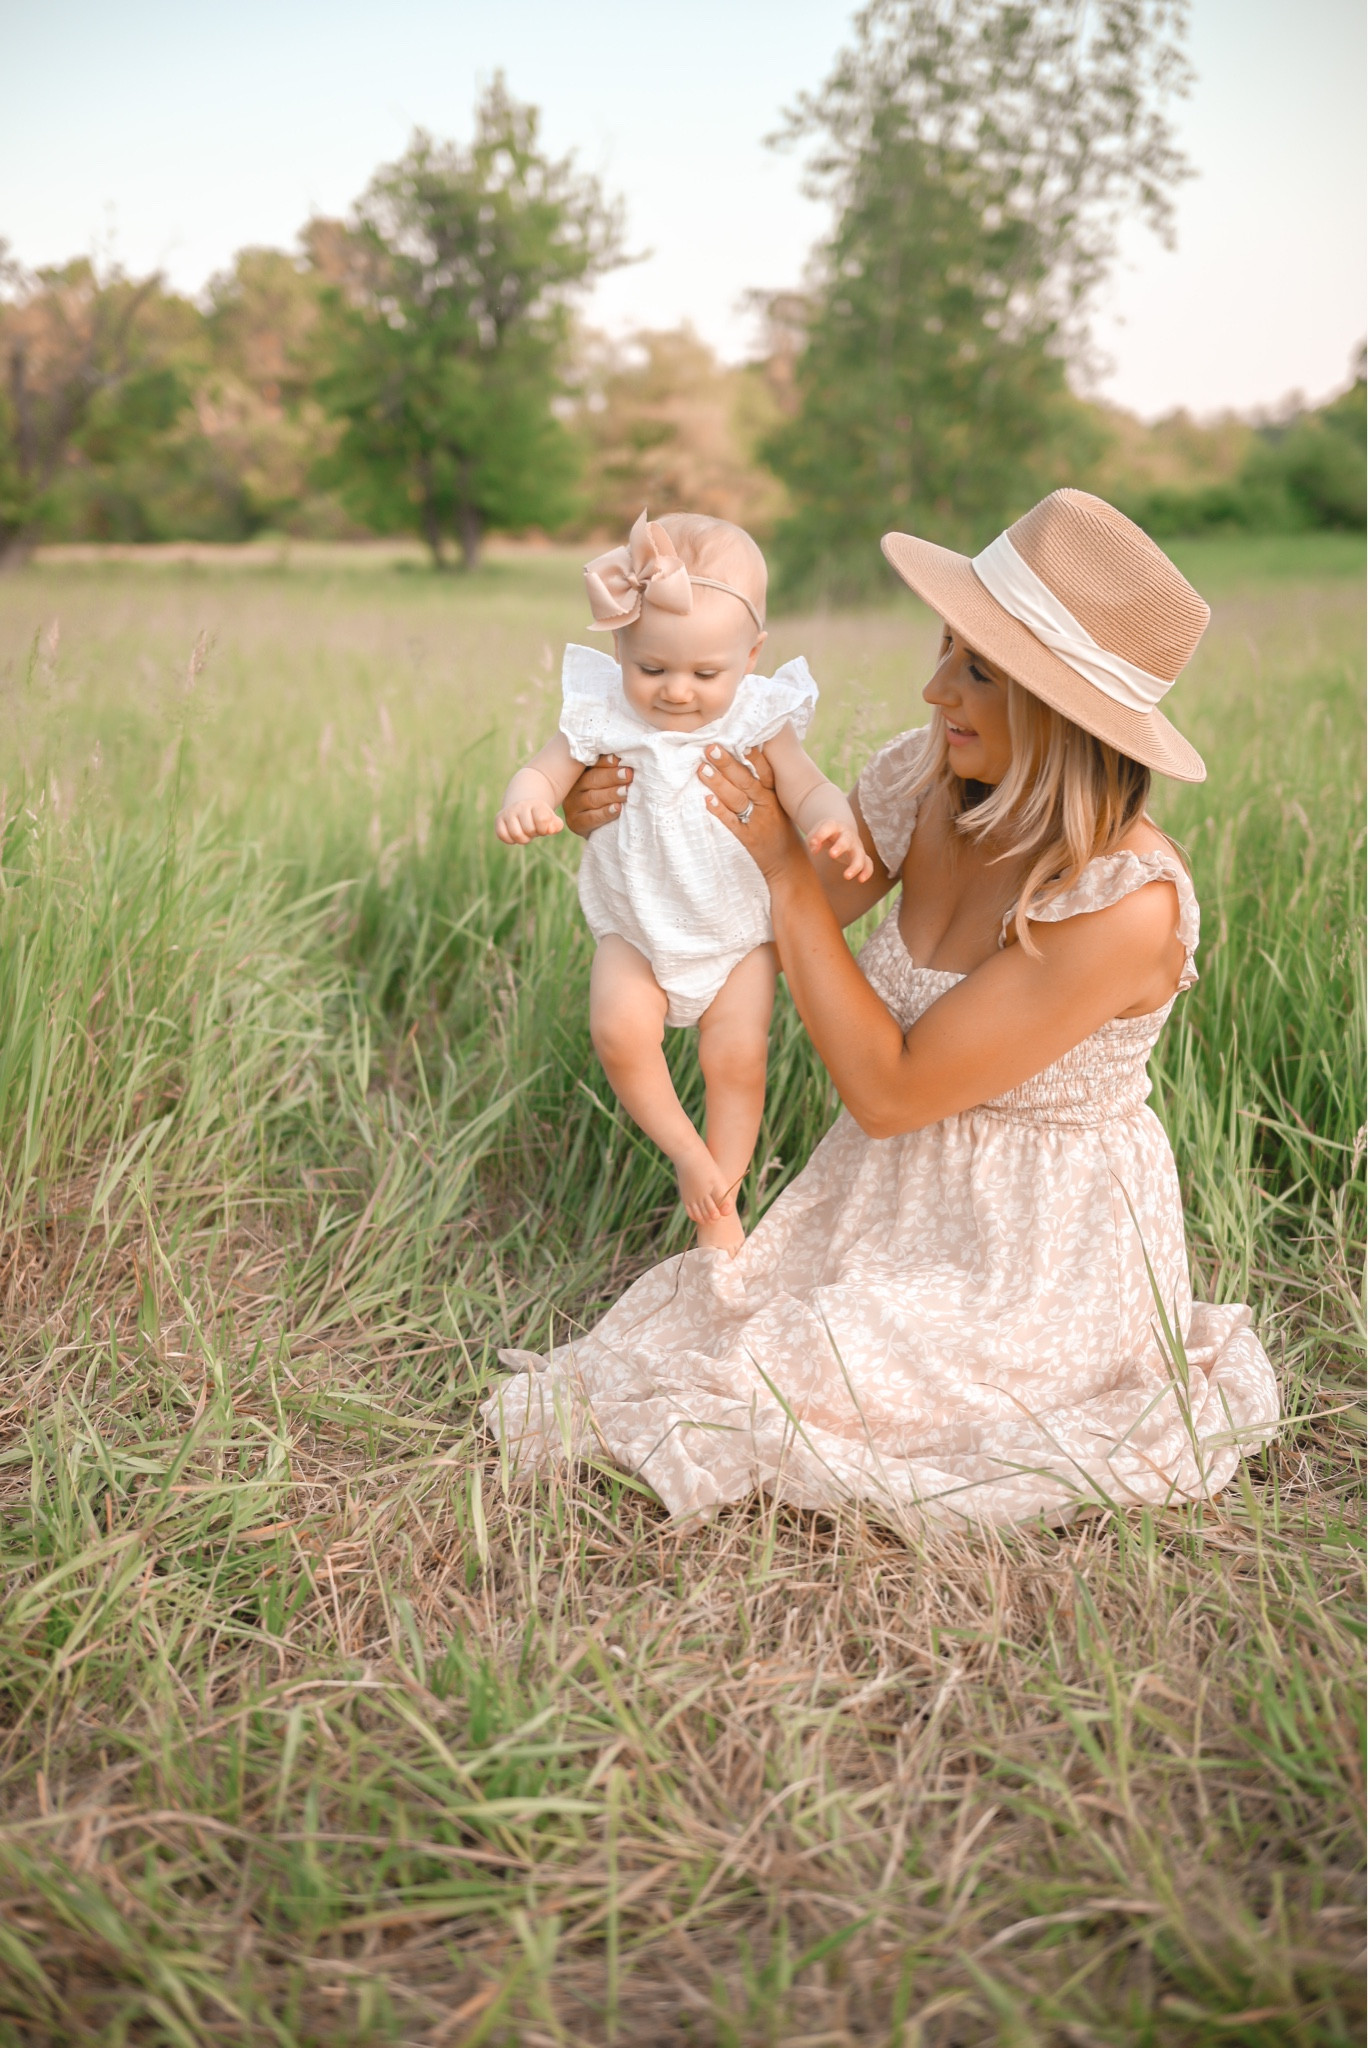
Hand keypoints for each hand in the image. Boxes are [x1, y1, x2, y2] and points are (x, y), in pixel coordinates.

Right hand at [496, 798, 562, 845]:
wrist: (523, 807)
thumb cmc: (539, 817)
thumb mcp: (550, 819)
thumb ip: (555, 825)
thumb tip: (551, 830)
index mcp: (536, 804)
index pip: (542, 820)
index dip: (544, 829)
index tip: (543, 828)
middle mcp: (521, 806)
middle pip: (529, 830)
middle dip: (533, 834)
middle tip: (532, 830)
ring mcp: (509, 811)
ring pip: (516, 834)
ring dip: (522, 839)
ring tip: (524, 833)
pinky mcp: (499, 818)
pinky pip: (503, 835)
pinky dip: (510, 840)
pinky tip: (514, 834)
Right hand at [562, 755, 632, 837]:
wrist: (598, 828)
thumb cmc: (608, 799)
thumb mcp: (608, 784)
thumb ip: (612, 772)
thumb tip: (625, 760)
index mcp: (580, 773)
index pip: (592, 764)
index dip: (605, 761)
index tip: (618, 759)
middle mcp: (573, 788)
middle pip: (592, 779)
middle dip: (612, 776)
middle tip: (628, 774)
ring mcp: (572, 806)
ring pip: (592, 798)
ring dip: (611, 794)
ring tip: (626, 791)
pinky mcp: (575, 823)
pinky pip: (591, 818)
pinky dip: (605, 813)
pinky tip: (618, 808)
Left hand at [698, 744, 801, 881]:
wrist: (789, 864)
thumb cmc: (780, 830)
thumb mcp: (778, 805)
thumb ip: (763, 786)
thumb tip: (745, 758)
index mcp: (775, 795)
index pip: (765, 771)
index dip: (754, 756)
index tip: (741, 739)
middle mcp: (768, 805)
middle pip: (746, 781)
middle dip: (727, 764)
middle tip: (710, 748)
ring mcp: (758, 822)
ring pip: (736, 799)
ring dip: (718, 783)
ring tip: (701, 768)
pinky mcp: (748, 838)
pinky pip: (732, 823)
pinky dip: (720, 811)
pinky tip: (706, 800)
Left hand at [808, 819, 873, 883]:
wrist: (841, 830)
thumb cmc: (825, 834)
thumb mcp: (815, 834)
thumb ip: (813, 840)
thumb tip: (814, 850)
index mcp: (834, 826)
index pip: (828, 827)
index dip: (820, 835)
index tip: (813, 844)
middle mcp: (847, 835)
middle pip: (846, 839)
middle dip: (840, 846)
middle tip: (832, 855)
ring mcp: (856, 845)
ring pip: (859, 854)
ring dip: (855, 865)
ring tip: (846, 876)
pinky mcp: (861, 855)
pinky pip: (868, 863)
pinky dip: (867, 871)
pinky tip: (861, 880)